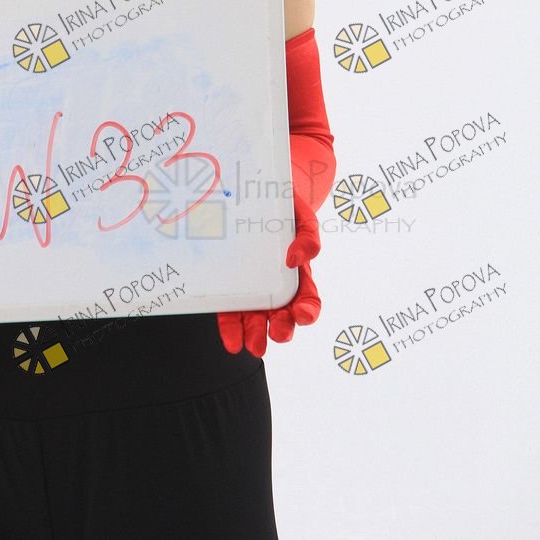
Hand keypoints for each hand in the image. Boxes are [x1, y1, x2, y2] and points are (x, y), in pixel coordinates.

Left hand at [216, 189, 321, 355]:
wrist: (256, 193)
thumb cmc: (285, 210)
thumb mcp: (303, 219)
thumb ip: (308, 238)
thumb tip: (295, 259)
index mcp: (297, 275)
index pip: (307, 300)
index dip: (307, 312)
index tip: (301, 315)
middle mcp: (276, 286)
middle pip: (282, 316)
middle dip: (281, 329)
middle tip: (277, 333)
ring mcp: (253, 288)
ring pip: (257, 318)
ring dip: (256, 335)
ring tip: (252, 346)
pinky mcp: (231, 286)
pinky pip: (231, 310)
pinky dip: (232, 328)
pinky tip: (232, 341)